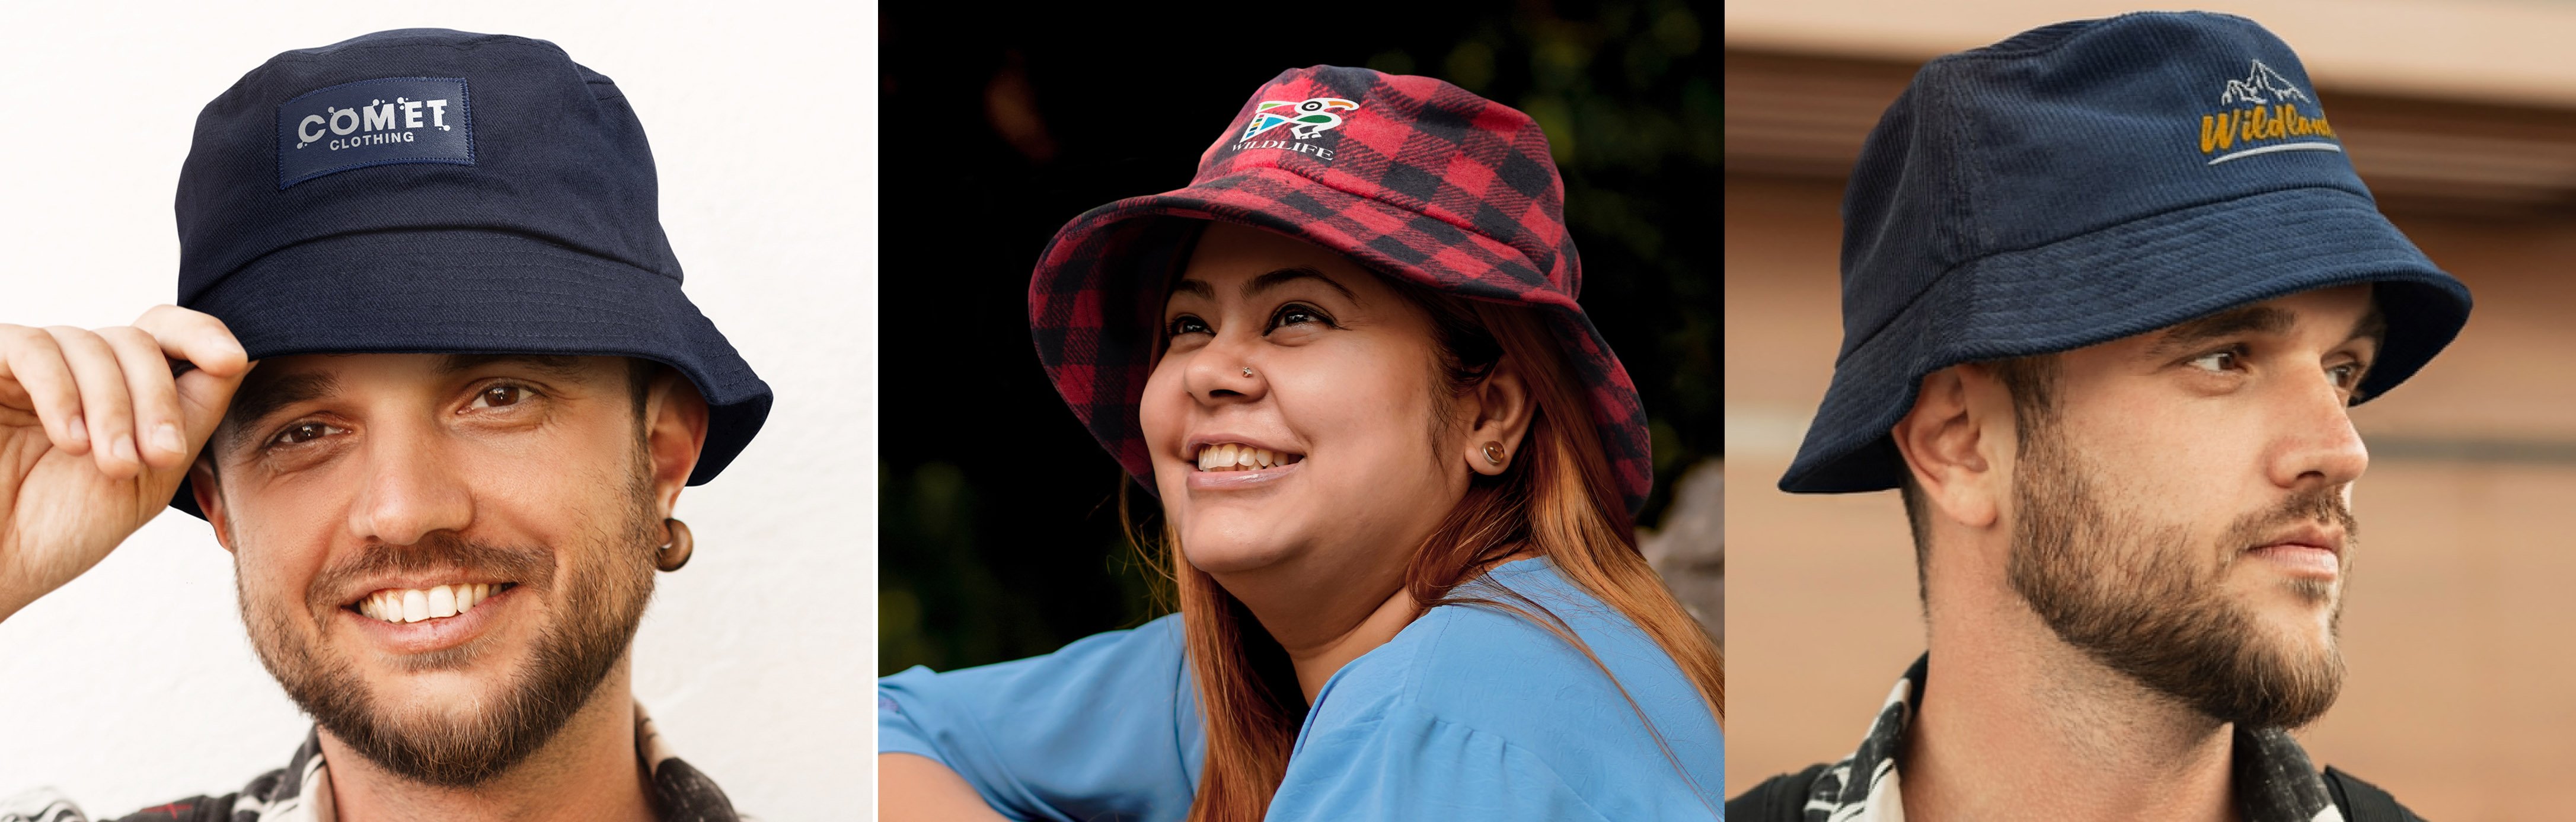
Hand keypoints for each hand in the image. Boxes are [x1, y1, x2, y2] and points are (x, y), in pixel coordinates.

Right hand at [0, 305, 248, 620]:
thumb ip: (191, 418)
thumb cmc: (61, 529)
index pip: (166, 334)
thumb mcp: (149, 474)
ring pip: (93, 343)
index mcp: (120, 389)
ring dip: (115, 407)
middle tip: (158, 457)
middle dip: (158, 399)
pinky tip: (72, 441)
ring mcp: (30, 366)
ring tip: (113, 465)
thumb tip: (240, 359)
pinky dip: (61, 391)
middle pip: (138, 341)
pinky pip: (32, 347)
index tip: (229, 359)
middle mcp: (76, 368)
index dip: (201, 334)